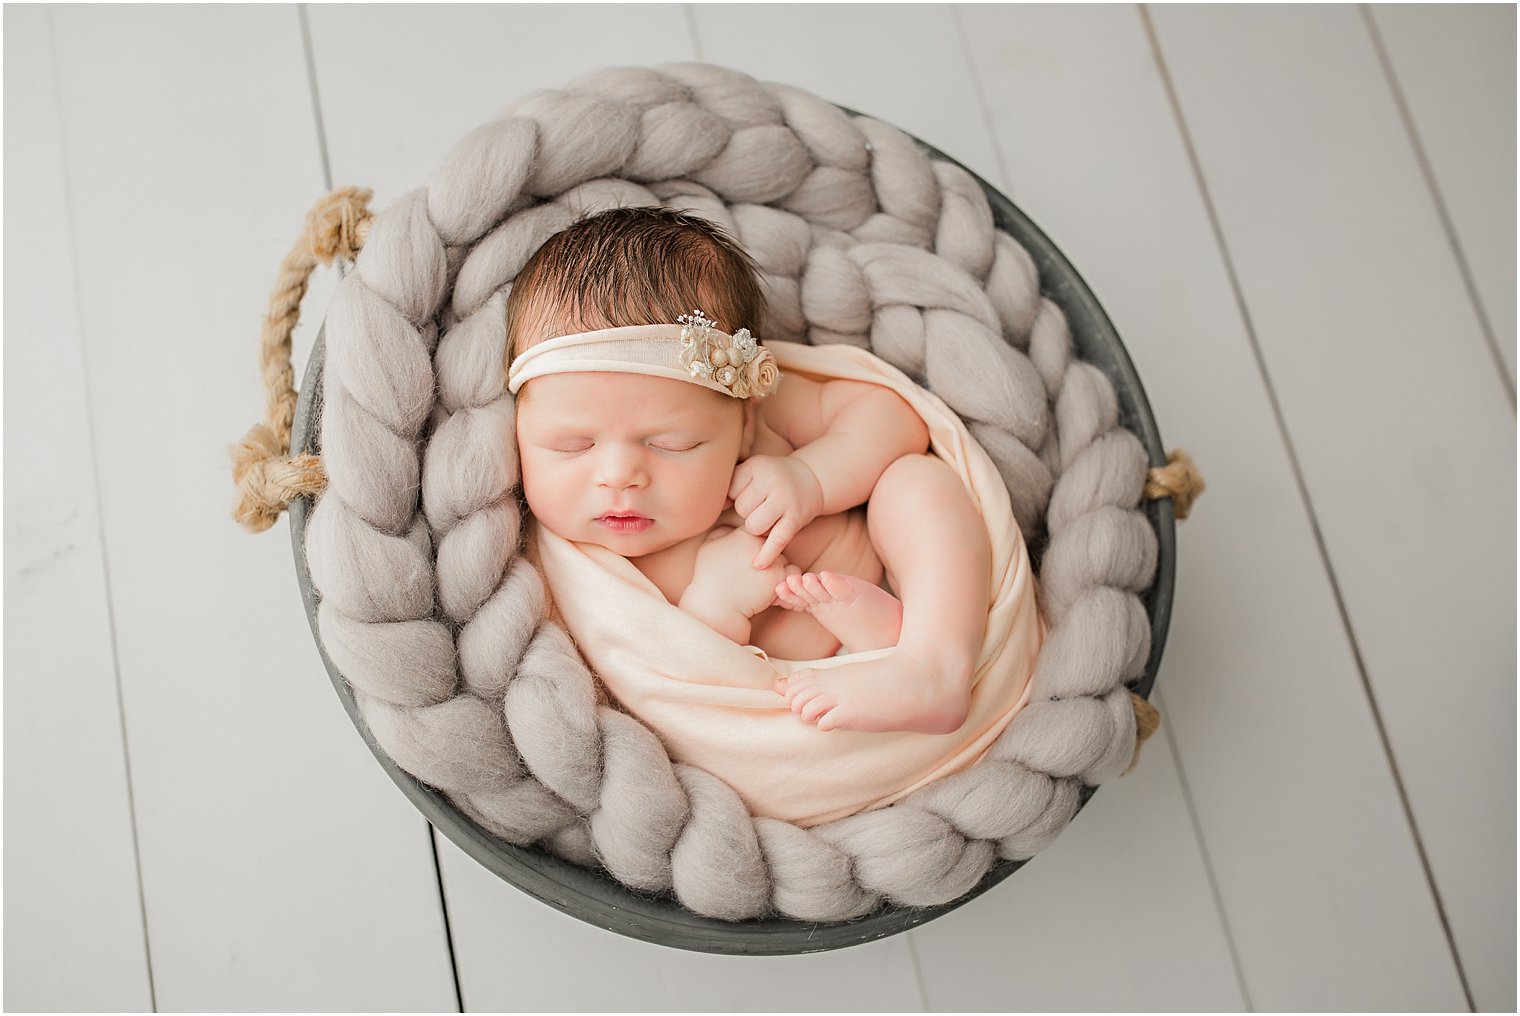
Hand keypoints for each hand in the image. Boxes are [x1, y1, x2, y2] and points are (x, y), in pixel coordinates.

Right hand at [683, 526, 798, 621]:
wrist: (715, 604)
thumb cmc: (708, 576)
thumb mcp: (708, 546)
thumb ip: (723, 531)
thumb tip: (733, 527)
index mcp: (747, 532)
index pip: (763, 530)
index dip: (757, 545)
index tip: (749, 557)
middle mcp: (762, 543)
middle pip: (775, 545)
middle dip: (769, 557)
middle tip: (755, 573)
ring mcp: (773, 560)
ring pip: (785, 560)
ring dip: (777, 570)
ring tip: (763, 583)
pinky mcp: (779, 578)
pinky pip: (792, 575)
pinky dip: (784, 583)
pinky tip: (772, 591)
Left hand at [728, 454, 824, 569]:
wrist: (811, 479)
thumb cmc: (773, 478)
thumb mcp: (754, 470)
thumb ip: (733, 483)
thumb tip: (716, 506)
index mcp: (757, 467)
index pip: (732, 489)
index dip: (735, 496)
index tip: (744, 495)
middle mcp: (772, 481)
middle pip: (742, 509)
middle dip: (746, 513)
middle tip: (758, 507)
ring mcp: (785, 501)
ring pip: (754, 526)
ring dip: (756, 528)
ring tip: (765, 521)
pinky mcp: (795, 519)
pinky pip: (777, 540)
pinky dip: (767, 554)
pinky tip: (758, 565)